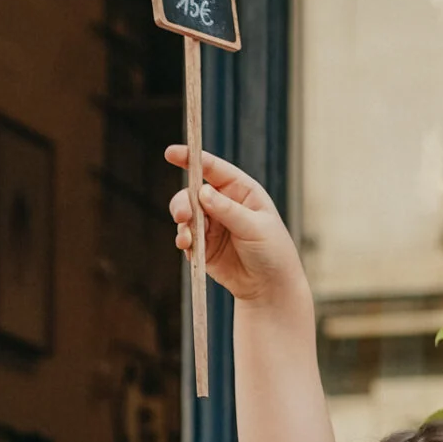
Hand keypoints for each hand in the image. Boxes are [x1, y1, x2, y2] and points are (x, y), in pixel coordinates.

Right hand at [166, 146, 305, 306]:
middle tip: (182, 215)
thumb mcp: (255, 228)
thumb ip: (228, 210)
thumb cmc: (272, 252)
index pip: (213, 169)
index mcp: (240, 190)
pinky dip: (185, 243)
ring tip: (186, 240)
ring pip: (187, 216)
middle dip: (183, 202)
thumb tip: (203, 192)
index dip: (191, 159)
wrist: (270, 288)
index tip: (171, 153)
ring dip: (183, 225)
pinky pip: (187, 239)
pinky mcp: (204, 247)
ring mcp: (212, 225)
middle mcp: (223, 204)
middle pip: (193, 193)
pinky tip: (190, 251)